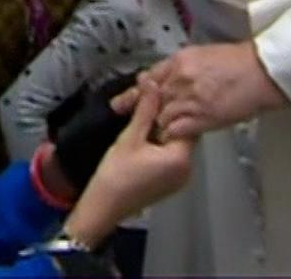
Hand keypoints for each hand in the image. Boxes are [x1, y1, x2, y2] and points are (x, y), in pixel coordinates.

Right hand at [63, 84, 194, 245]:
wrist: (102, 208)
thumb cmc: (115, 176)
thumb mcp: (130, 137)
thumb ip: (145, 108)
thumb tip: (152, 82)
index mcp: (181, 159)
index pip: (188, 122)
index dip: (173, 105)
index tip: (158, 93)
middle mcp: (186, 170)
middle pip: (182, 132)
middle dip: (164, 116)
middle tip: (146, 102)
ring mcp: (178, 178)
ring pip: (174, 143)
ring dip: (160, 128)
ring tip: (141, 115)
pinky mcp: (168, 182)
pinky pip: (169, 155)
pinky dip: (158, 143)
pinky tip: (142, 134)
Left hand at [129, 41, 286, 141]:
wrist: (261, 72)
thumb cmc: (241, 62)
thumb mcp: (206, 55)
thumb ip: (185, 67)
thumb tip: (173, 76)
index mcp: (179, 61)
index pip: (149, 78)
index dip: (137, 92)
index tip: (124, 101)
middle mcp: (178, 79)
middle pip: (150, 99)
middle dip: (140, 112)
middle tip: (131, 123)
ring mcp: (188, 99)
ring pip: (160, 117)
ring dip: (156, 127)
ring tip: (151, 138)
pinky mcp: (200, 117)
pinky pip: (175, 130)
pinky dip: (170, 136)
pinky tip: (168, 142)